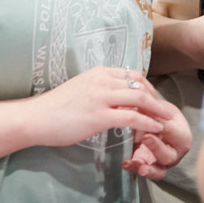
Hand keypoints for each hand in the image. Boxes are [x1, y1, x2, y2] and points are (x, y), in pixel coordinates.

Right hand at [28, 67, 178, 148]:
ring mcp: (100, 97)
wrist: (35, 118)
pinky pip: (131, 117)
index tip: (155, 101)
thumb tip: (114, 99)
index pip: (132, 75)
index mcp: (98, 73)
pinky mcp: (99, 115)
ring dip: (158, 110)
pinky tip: (155, 130)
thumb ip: (99, 91)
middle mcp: (101, 80)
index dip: (148, 88)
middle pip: (140, 84)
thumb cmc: (55, 108)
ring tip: (168, 120)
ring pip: (139, 98)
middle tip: (167, 111)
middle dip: (157, 98)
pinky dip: (147, 123)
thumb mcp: (81, 91)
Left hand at [124, 102, 191, 180]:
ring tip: (131, 162)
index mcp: (181, 135)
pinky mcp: (149, 166)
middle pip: (168, 155)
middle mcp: (174, 151)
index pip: (174, 133)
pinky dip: (134, 168)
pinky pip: (144, 172)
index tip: (151, 121)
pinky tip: (125, 163)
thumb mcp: (158, 106)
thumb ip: (151, 106)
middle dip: (156, 148)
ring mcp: (161, 162)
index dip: (164, 127)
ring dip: (145, 168)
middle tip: (144, 138)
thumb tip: (138, 95)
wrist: (156, 120)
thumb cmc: (160, 112)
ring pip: (158, 171)